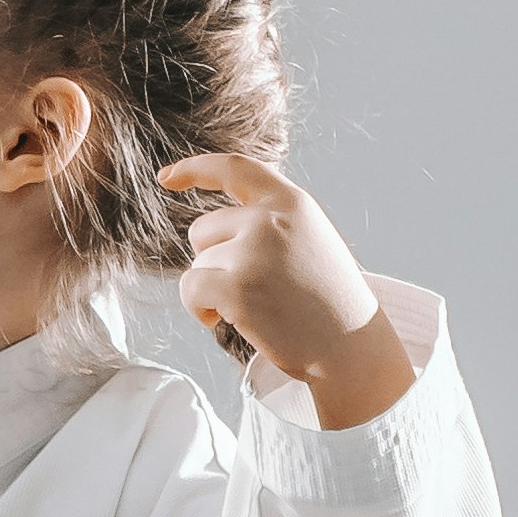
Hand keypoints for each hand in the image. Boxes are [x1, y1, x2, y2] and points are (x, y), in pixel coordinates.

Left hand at [160, 155, 421, 428]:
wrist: (352, 348)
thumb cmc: (329, 303)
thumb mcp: (311, 241)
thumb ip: (271, 222)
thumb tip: (211, 228)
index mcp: (292, 202)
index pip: (234, 168)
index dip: (194, 169)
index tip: (166, 178)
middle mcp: (271, 219)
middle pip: (203, 230)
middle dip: (213, 262)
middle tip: (251, 289)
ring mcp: (253, 252)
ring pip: (198, 264)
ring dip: (211, 290)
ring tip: (252, 309)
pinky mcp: (236, 288)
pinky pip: (190, 289)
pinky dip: (198, 308)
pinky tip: (223, 320)